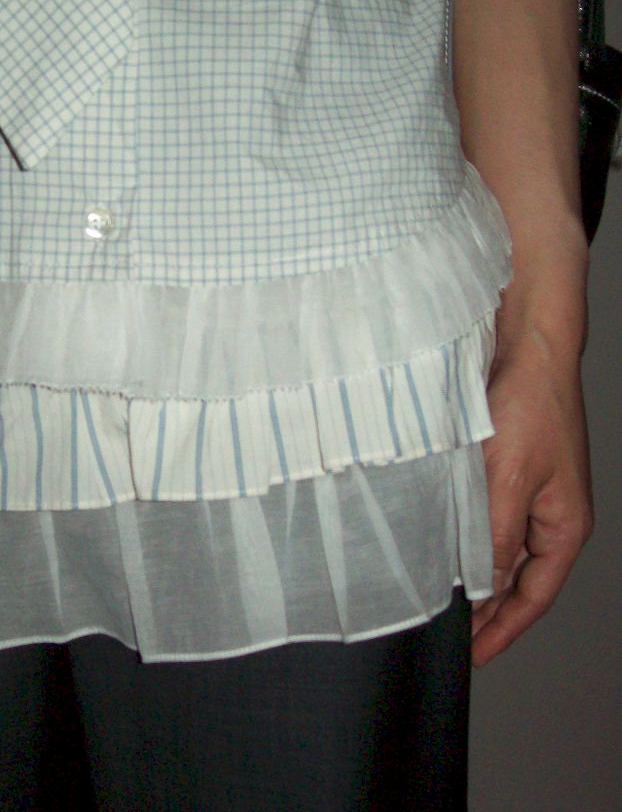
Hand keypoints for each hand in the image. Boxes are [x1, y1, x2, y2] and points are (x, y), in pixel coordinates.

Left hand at [470, 319, 593, 667]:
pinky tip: (437, 544)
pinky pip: (485, 516)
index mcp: (564, 526)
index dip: (503, 630)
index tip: (472, 655)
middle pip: (517, 578)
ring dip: (472, 573)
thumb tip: (482, 589)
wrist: (525, 345)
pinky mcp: (506, 469)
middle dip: (487, 611)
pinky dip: (464, 536)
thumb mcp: (509, 481)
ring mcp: (528, 491)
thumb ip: (493, 537)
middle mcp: (549, 514)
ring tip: (439, 599)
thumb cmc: (532, 405)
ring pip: (498, 548)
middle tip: (451, 635)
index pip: (533, 596)